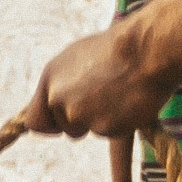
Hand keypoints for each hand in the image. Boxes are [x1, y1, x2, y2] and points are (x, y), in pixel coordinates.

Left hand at [30, 25, 171, 138]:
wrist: (147, 50)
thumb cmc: (117, 48)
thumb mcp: (77, 58)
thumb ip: (61, 83)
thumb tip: (47, 105)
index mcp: (50, 79)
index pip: (34, 120)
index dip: (49, 124)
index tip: (58, 126)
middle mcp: (60, 98)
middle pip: (65, 127)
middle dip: (82, 120)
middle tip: (104, 99)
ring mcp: (81, 115)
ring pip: (88, 131)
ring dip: (101, 120)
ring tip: (118, 94)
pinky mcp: (105, 127)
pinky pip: (110, 132)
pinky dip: (120, 122)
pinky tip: (130, 101)